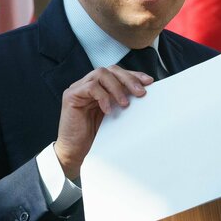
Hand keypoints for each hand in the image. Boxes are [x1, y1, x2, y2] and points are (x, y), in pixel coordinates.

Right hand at [54, 66, 153, 180]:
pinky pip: (90, 87)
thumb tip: (142, 93)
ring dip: (117, 87)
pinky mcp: (71, 95)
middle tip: (140, 92)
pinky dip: (103, 97)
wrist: (75, 150)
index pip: (117, 73)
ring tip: (124, 103)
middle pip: (111, 70)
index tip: (148, 81)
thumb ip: (123, 101)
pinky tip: (108, 110)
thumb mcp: (115, 114)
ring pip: (101, 74)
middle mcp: (88, 84)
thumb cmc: (94, 135)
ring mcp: (78, 88)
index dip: (133, 75)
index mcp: (99, 87)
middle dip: (128, 79)